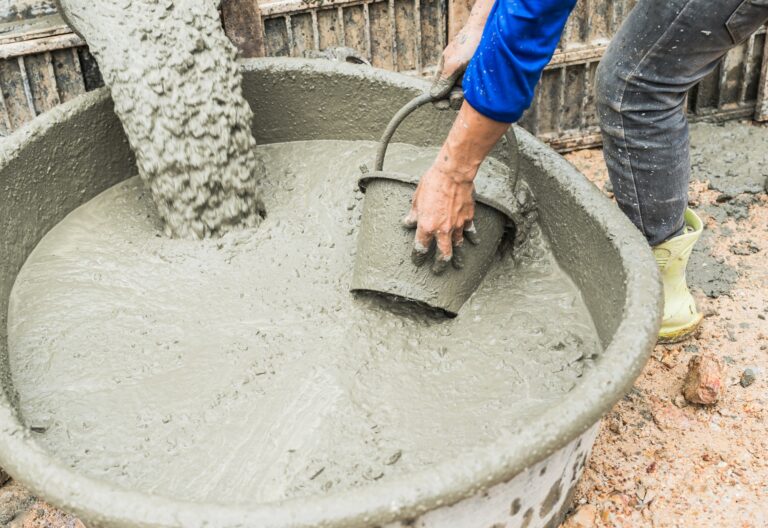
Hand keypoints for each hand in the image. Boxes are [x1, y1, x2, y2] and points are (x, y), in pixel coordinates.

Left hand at [403, 159, 479, 274]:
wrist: (453, 173)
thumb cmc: (433, 182)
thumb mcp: (417, 199)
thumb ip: (413, 214)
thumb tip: (408, 222)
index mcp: (426, 226)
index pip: (421, 248)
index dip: (418, 257)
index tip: (417, 261)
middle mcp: (442, 230)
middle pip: (442, 254)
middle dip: (440, 265)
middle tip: (438, 270)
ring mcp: (457, 225)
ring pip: (457, 246)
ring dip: (457, 256)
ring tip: (458, 265)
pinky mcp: (468, 218)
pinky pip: (469, 232)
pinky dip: (471, 238)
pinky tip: (474, 243)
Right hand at [430, 0, 493, 106]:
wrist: (488, 30)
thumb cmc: (468, 43)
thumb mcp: (454, 63)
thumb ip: (444, 81)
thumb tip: (434, 96)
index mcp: (443, 75)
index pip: (437, 97)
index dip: (440, 103)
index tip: (447, 104)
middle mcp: (454, 80)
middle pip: (452, 100)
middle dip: (457, 97)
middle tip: (464, 85)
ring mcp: (467, 80)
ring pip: (465, 98)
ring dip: (469, 92)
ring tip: (474, 78)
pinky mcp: (478, 81)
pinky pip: (476, 93)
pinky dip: (478, 90)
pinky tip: (482, 80)